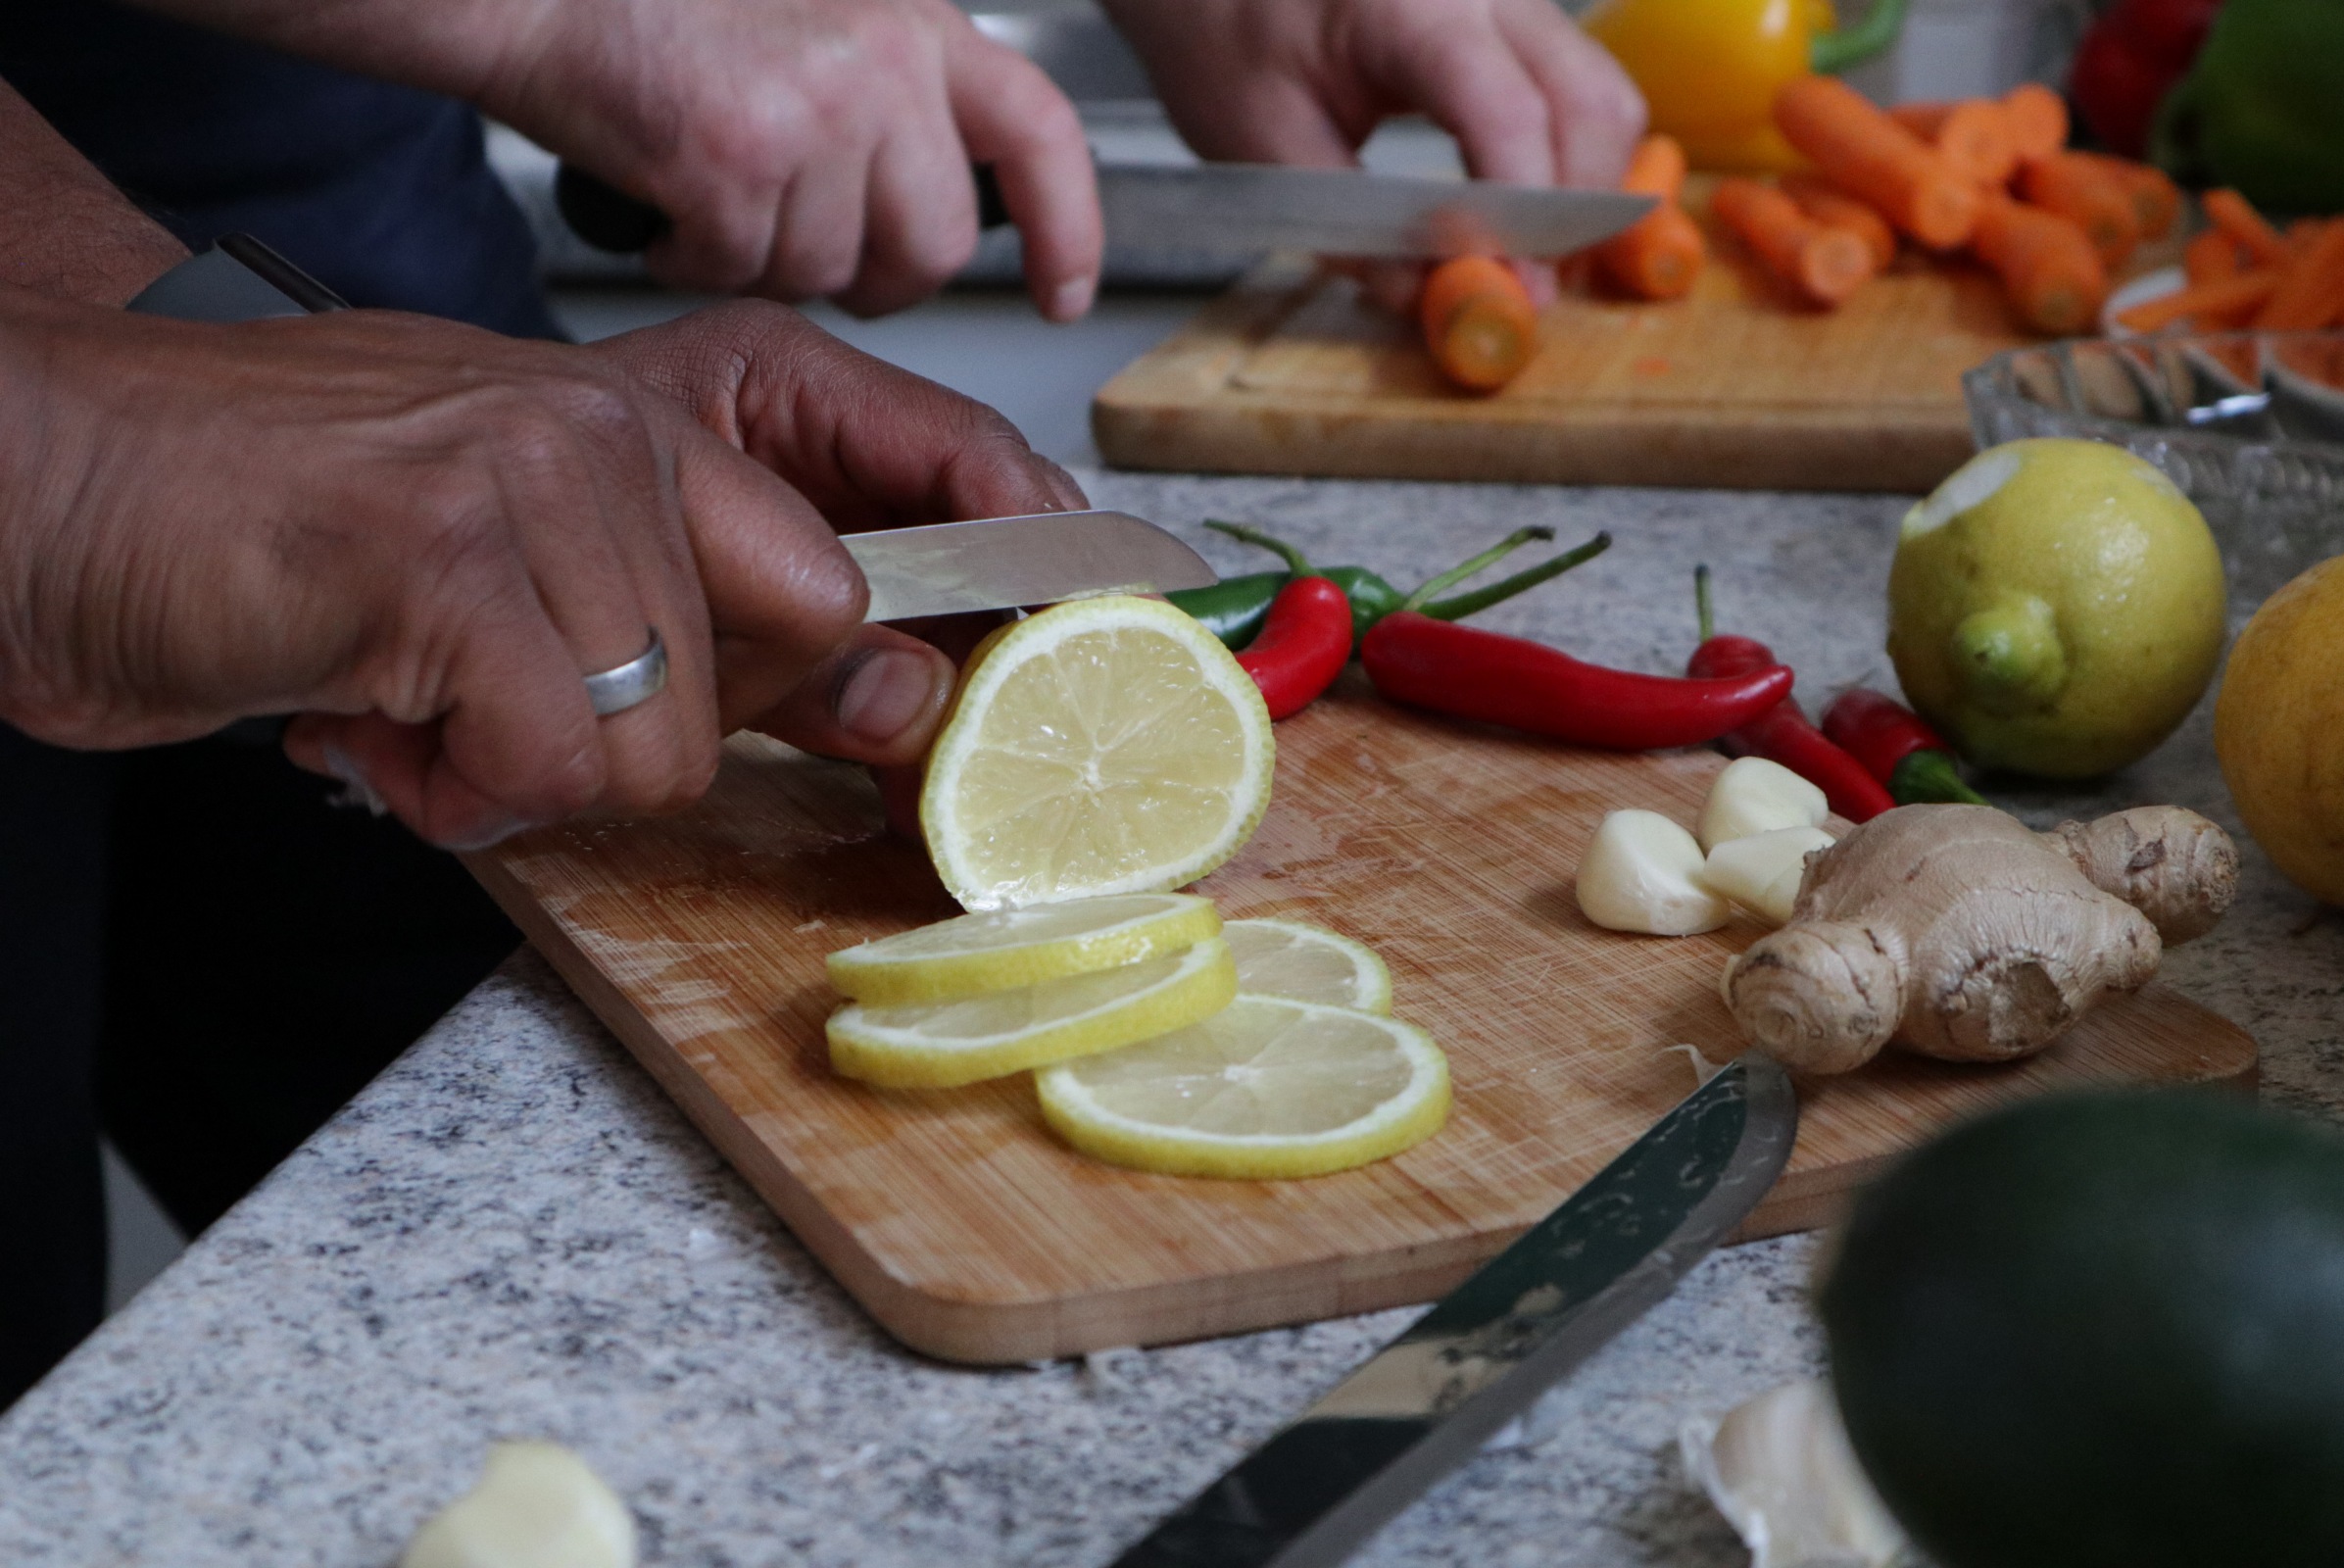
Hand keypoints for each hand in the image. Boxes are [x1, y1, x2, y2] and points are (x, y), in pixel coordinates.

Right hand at [0, 292, 1074, 848]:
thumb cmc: (287, 542)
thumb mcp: (535, 582)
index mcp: (667, 407)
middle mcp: (625, 424)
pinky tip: (371, 712)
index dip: (1028, 541)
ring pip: (669, 730)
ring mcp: (544, 480)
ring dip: (531, 765)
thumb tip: (900, 691)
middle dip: (689, 715)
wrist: (47, 489)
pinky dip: (454, 781)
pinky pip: (553, 755)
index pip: (916, 458)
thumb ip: (726, 629)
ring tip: (413, 696)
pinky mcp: (450, 559)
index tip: (1143, 595)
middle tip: (533, 702)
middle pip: (807, 623)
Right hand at [480, 0, 1101, 319]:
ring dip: (773, 259)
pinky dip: (696, 257)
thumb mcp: (821, 15)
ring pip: (834, 268)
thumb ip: (897, 91)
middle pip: (934, 244)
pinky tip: (671, 202)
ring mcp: (812, 111)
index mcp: (917, 23)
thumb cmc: (662, 0)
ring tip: (722, 192)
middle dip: (880, 276)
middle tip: (819, 248)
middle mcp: (881, 62)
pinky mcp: (734, 159)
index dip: (1068, 228)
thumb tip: (939, 198)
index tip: (1063, 292)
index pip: (1040, 134)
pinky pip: (745, 269)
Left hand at [1101, 0, 1645, 307]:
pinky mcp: (1515, 22)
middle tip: (1520, 290)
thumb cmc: (1225, 38)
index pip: (1506, 113)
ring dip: (1581, 191)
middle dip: (1572, 212)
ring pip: (1604, 96)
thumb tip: (1429, 300)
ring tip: (1518, 259)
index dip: (1522, 216)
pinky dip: (1569, 162)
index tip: (1511, 293)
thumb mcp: (1260, 144)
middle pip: (1589, 101)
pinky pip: (1583, 90)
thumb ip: (1350, 226)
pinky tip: (1518, 214)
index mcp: (1409, 8)